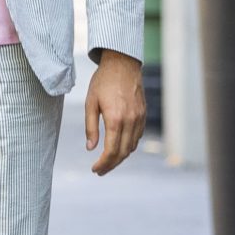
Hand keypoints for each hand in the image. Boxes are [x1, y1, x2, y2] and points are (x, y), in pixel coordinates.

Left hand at [84, 50, 147, 174]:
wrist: (122, 64)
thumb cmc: (102, 82)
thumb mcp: (90, 103)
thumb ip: (91, 127)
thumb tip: (90, 148)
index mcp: (115, 119)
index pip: (111, 151)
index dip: (103, 164)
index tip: (95, 169)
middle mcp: (130, 121)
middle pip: (123, 153)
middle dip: (111, 165)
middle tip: (100, 171)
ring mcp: (139, 118)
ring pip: (132, 146)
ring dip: (120, 157)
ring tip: (108, 161)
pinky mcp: (143, 114)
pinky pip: (137, 136)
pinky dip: (128, 145)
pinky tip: (119, 146)